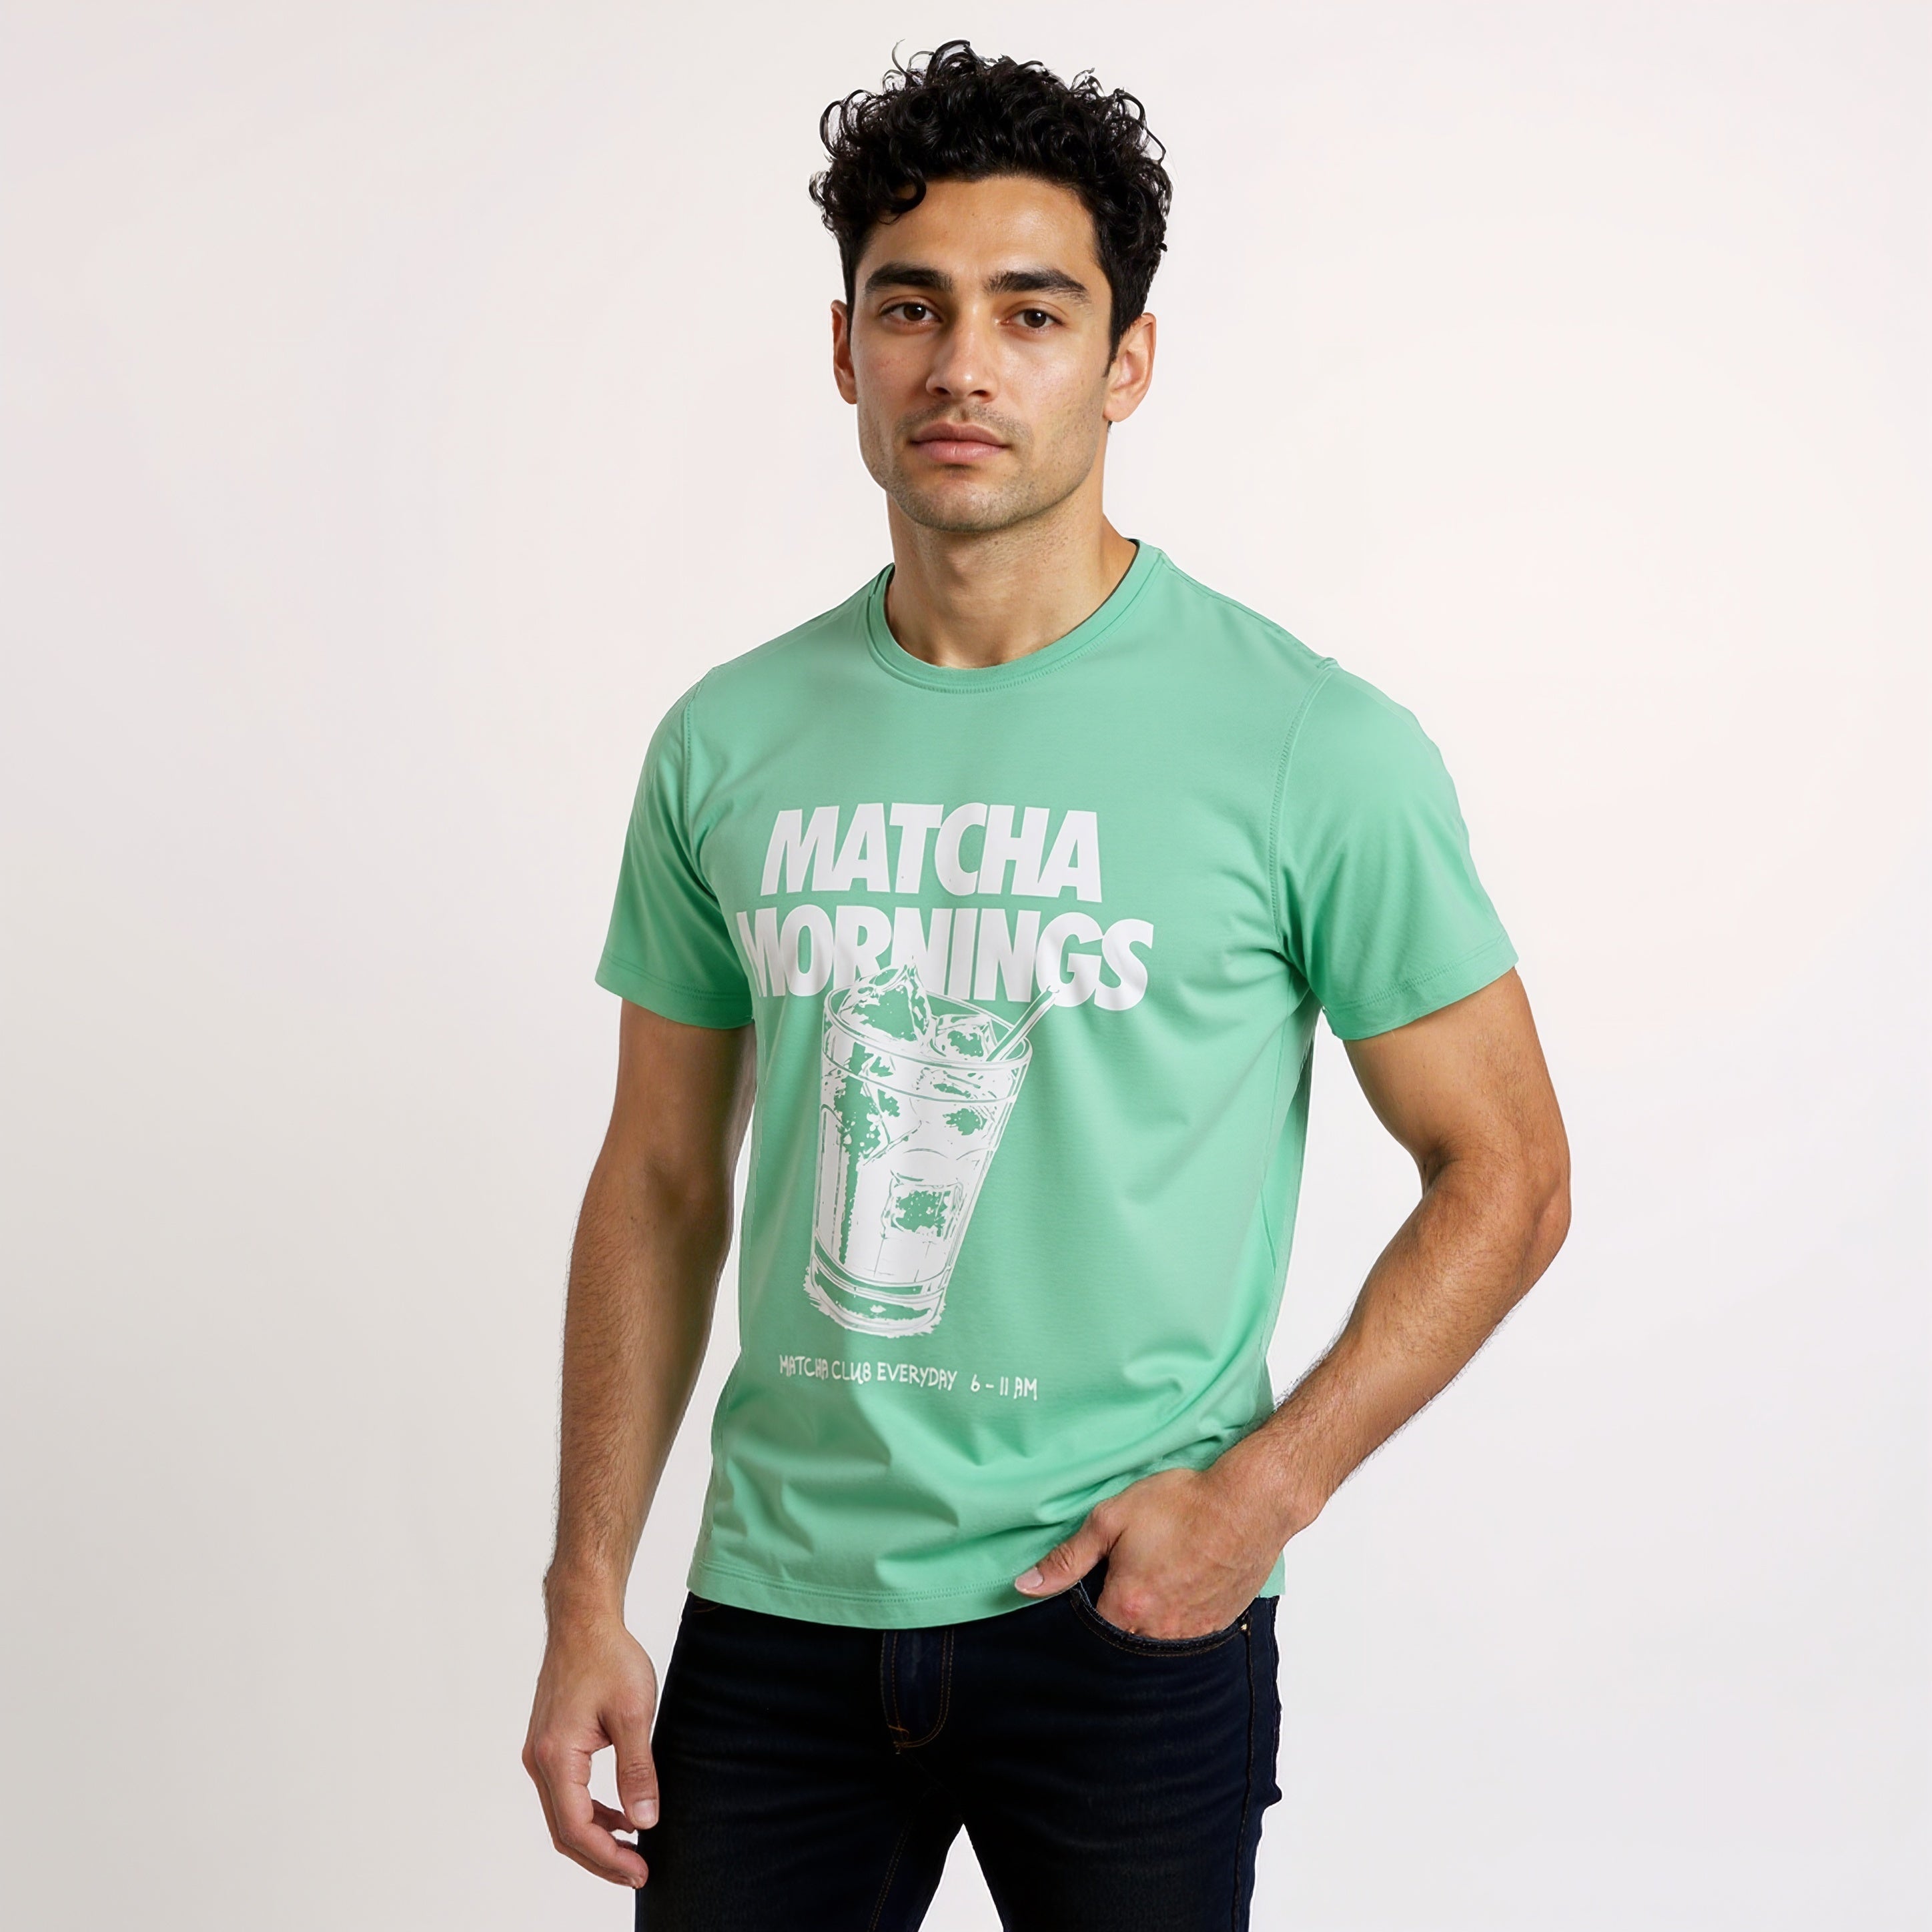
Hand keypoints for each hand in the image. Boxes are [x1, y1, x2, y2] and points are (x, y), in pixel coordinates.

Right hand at [523, 1614, 659, 1889]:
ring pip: (562, 1814)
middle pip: (564, 1830)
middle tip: (639, 1872)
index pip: (577, 1827)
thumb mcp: (634, 1713)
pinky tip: (620, 1815)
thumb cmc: (608, 1657)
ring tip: (634, 1850)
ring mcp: (539, 1752)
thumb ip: (637, 1770)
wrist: (584, 1621)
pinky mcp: (548, 1744)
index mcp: (556, 1755)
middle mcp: (538, 1760)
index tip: (640, 1870)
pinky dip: (590, 1812)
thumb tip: (645, 1822)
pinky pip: (564, 1793)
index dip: (608, 1857)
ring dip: (595, 1837)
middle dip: (601, 1857)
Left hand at [1012, 1460, 1283, 1638]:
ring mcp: (1192, 1632)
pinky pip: (1187, 1639)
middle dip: (1116, 1624)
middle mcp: (1160, 1629)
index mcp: (1128, 1605)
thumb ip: (1068, 1557)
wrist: (1248, 1504)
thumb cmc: (1182, 1505)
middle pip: (1124, 1644)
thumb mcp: (1112, 1518)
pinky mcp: (1218, 1625)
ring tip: (1151, 1589)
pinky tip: (1179, 1593)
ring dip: (1147, 1626)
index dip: (1083, 1617)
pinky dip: (1177, 1622)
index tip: (1087, 1596)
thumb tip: (1025, 1585)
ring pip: (1156, 1644)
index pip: (1090, 1634)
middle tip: (1121, 1588)